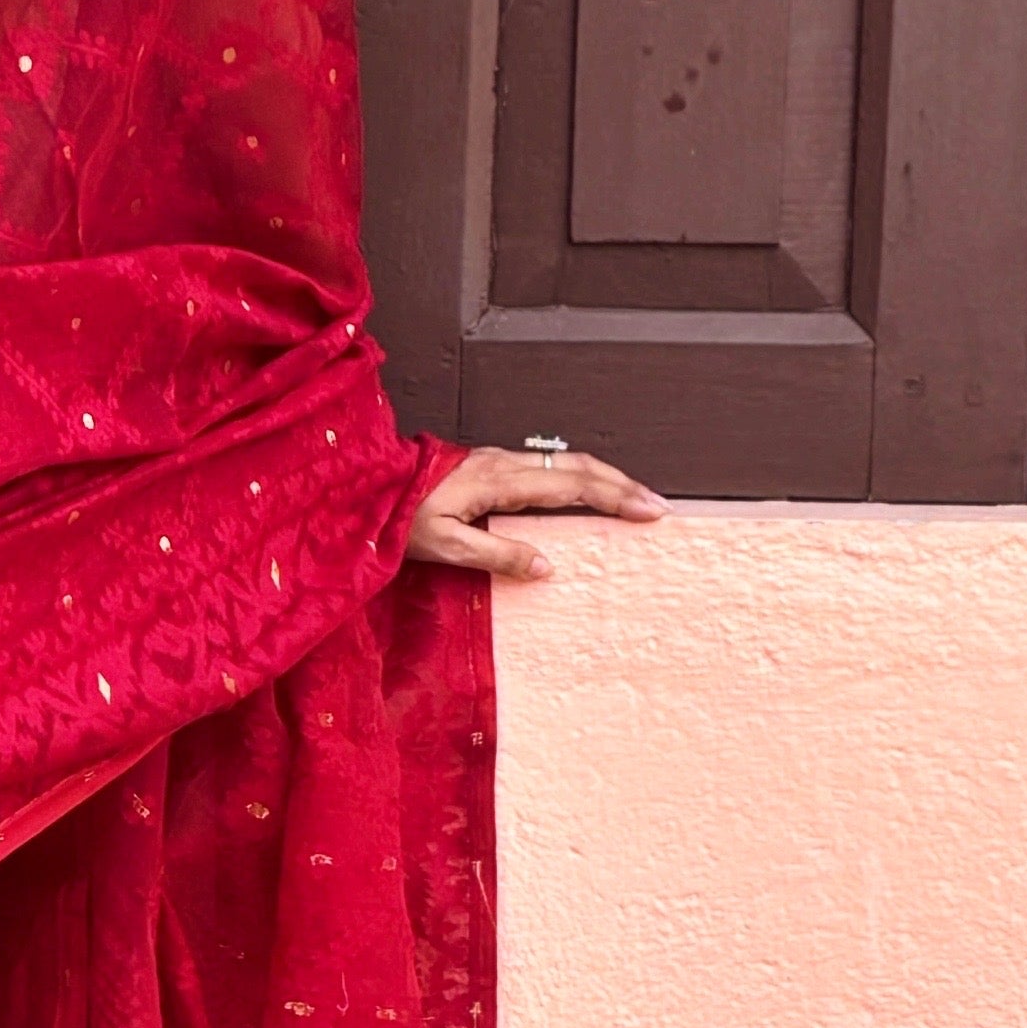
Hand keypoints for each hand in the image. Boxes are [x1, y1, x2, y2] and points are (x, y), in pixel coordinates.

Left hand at [403, 443, 666, 583]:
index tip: (650, 511)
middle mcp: (506, 463)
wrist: (368, 485)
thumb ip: (497, 555)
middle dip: (624, 484)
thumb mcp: (445, 545)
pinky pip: (547, 467)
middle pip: (579, 467)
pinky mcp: (492, 465)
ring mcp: (500, 460)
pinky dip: (579, 478)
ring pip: (566, 462)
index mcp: (501, 481)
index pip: (573, 486)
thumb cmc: (398, 516)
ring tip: (634, 498)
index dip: (616, 497)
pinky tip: (587, 493)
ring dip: (605, 478)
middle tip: (658, 506)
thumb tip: (547, 567)